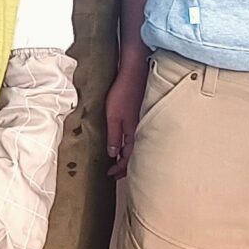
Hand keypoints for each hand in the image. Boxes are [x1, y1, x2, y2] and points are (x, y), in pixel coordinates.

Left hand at [105, 52, 149, 177]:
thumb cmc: (123, 93)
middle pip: (133, 154)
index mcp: (133, 133)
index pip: (127, 158)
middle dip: (124, 166)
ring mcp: (139, 123)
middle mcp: (138, 130)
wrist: (134, 73)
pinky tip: (122, 142)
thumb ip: (113, 136)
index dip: (119, 169)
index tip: (110, 174)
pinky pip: (133, 136)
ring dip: (126, 155)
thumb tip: (113, 154)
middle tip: (114, 173)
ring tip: (117, 161)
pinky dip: (128, 144)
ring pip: (134, 145)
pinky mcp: (137, 115)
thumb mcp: (113, 117)